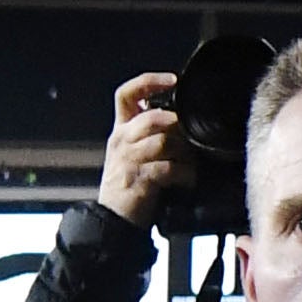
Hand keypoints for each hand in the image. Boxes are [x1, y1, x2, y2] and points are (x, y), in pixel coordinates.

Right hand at [97, 70, 183, 227]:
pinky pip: (168, 167)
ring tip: (190, 165)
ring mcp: (128, 159)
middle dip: (178, 128)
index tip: (173, 80)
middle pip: (153, 117)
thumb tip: (182, 122)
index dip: (149, 81)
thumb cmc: (130, 186)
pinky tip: (187, 180)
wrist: (111, 220)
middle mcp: (121, 140)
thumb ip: (152, 134)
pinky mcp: (138, 179)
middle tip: (190, 143)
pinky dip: (184, 174)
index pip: (126, 94)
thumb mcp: (134, 154)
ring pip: (164, 141)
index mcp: (121, 130)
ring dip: (185, 153)